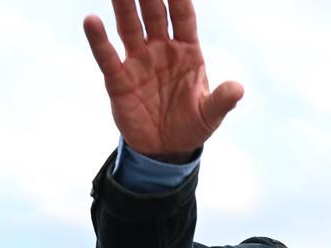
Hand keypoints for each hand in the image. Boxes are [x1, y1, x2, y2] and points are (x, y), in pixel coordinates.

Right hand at [83, 0, 243, 161]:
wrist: (166, 149)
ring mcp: (139, 62)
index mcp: (188, 52)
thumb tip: (238, 89)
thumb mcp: (211, 115)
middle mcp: (161, 50)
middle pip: (154, 13)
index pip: (183, 16)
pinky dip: (99, 40)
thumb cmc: (192, 125)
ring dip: (124, 5)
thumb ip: (222, 101)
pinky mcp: (119, 80)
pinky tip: (92, 20)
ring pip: (130, 26)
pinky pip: (108, 56)